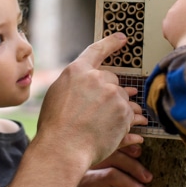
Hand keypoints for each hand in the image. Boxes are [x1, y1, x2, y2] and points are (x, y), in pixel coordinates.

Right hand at [36, 33, 143, 166]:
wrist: (64, 148)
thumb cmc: (55, 126)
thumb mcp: (57, 95)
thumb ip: (75, 84)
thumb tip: (88, 85)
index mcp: (77, 71)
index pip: (97, 50)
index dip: (111, 43)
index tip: (122, 38)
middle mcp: (97, 78)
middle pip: (112, 79)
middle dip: (108, 92)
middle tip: (97, 111)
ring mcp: (112, 94)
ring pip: (122, 97)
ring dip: (117, 107)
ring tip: (103, 124)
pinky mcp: (124, 112)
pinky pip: (130, 113)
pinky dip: (124, 121)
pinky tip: (111, 130)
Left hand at [64, 145, 152, 186]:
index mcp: (86, 183)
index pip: (110, 176)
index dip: (129, 183)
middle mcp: (86, 168)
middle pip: (112, 158)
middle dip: (132, 167)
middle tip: (148, 178)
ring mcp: (90, 160)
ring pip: (111, 149)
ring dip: (128, 152)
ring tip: (142, 156)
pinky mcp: (95, 157)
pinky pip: (109, 148)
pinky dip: (123, 145)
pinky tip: (135, 147)